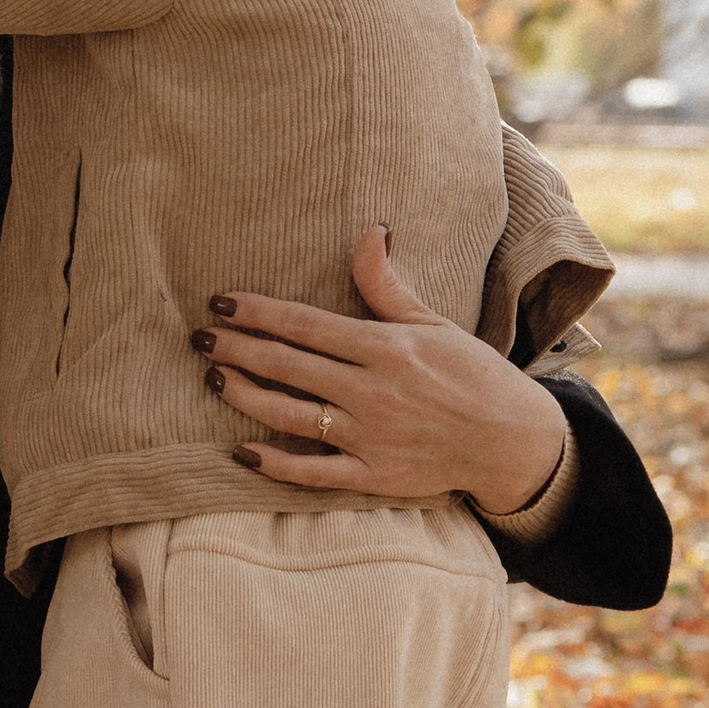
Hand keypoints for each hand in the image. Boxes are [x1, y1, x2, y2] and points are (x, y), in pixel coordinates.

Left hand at [196, 228, 569, 513]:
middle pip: (286, 365)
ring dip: (244, 396)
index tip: (220, 302)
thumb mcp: (431, 323)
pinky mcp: (372, 474)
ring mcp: (369, 435)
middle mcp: (371, 390)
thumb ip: (385, 285)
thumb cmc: (471, 374)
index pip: (304, 324)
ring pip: (289, 415)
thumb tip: (367, 233)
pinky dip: (273, 463)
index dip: (256, 312)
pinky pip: (311, 471)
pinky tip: (242, 451)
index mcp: (384, 346)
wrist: (510, 440)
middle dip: (235, 349)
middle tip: (198, 339)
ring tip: (213, 380)